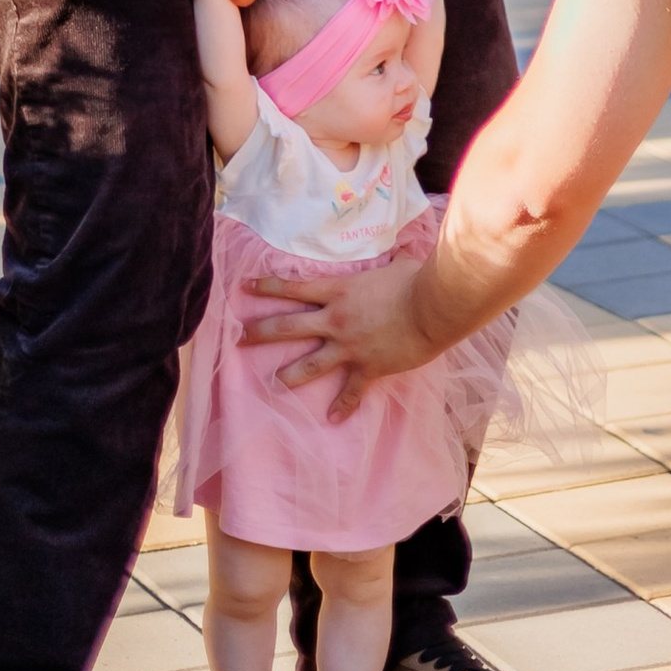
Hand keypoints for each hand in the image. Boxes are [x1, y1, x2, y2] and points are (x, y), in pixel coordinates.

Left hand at [242, 256, 435, 420]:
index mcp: (339, 290)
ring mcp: (349, 347)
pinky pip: (350, 393)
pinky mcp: (367, 368)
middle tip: (240, 339)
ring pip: (308, 365)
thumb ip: (390, 260)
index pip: (294, 287)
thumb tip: (400, 250)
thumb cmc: (414, 281)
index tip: (246, 287)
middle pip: (289, 326)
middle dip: (261, 332)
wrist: (431, 309)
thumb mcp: (396, 264)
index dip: (268, 287)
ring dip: (288, 375)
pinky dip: (342, 407)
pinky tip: (332, 419)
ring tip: (274, 383)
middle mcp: (335, 320)